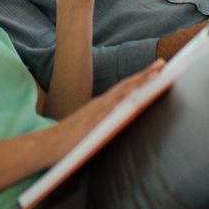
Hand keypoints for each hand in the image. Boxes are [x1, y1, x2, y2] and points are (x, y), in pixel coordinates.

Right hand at [49, 60, 164, 155]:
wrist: (46, 145)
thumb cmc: (68, 140)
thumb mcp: (92, 128)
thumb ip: (105, 123)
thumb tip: (121, 124)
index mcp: (101, 105)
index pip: (125, 88)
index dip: (141, 78)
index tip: (157, 69)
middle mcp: (100, 104)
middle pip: (126, 85)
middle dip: (146, 74)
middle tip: (163, 63)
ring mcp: (97, 112)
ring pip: (122, 93)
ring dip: (140, 82)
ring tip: (156, 74)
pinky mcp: (93, 122)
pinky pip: (112, 109)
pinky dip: (125, 100)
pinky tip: (137, 95)